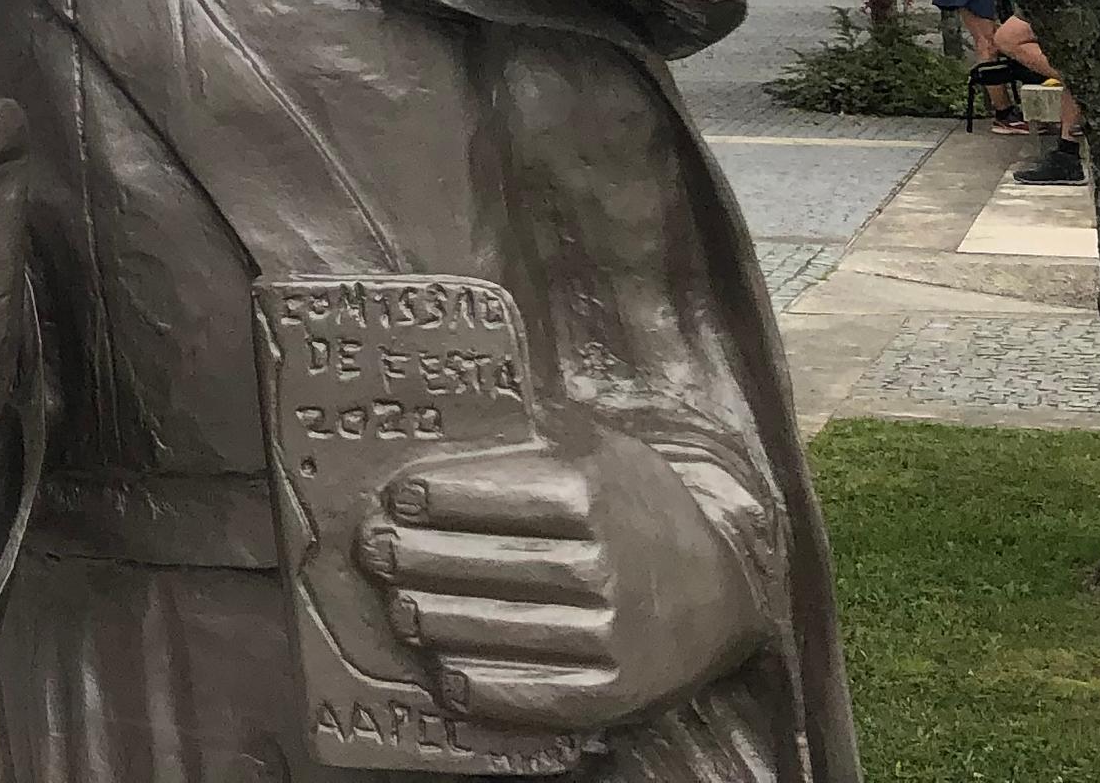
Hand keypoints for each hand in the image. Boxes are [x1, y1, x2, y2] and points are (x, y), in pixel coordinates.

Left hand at [357, 431, 759, 730]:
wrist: (724, 586)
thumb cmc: (639, 506)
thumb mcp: (602, 449)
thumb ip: (536, 434)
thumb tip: (455, 408)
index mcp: (597, 497)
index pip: (502, 497)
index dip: (441, 499)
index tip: (398, 500)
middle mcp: (609, 565)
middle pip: (496, 565)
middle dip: (423, 559)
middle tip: (375, 554)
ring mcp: (617, 634)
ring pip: (511, 629)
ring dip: (443, 621)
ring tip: (400, 608)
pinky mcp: (622, 689)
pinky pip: (547, 691)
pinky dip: (492, 688)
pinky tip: (448, 675)